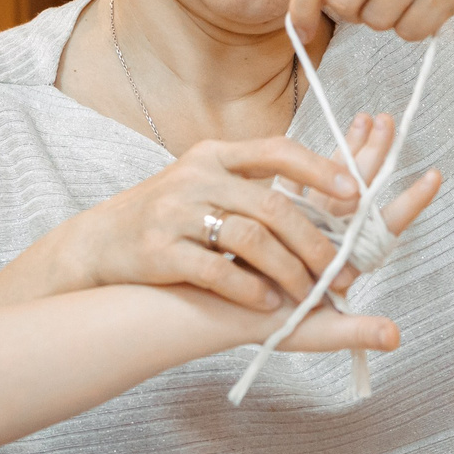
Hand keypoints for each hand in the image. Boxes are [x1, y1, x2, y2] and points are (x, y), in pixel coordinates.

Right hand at [0, 116, 436, 312]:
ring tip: (308, 294)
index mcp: (214, 155)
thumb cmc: (166, 216)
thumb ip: (253, 184)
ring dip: (287, 270)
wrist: (98, 243)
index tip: (354, 192)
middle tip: (342, 270)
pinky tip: (267, 304)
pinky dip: (248, 289)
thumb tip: (324, 191)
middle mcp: (196, 178)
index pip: (277, 150)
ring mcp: (175, 213)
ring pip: (249, 239)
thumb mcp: (205, 183)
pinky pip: (216, 271)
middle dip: (314, 241)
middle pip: (271, 204)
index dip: (319, 170)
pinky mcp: (159, 251)